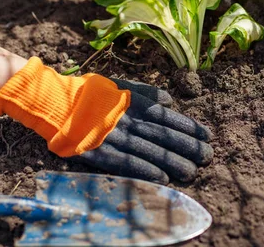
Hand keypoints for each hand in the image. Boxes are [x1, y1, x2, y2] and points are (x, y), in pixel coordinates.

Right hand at [76, 79, 211, 183]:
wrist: (55, 101)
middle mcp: (127, 119)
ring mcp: (114, 136)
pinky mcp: (100, 151)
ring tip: (192, 171)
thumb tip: (169, 100)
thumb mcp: (120, 85)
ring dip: (172, 162)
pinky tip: (163, 178)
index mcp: (133, 102)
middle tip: (207, 156)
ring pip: (149, 150)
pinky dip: (145, 170)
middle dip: (187, 146)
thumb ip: (146, 93)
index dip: (188, 126)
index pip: (167, 116)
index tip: (207, 136)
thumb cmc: (90, 94)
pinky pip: (126, 162)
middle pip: (163, 135)